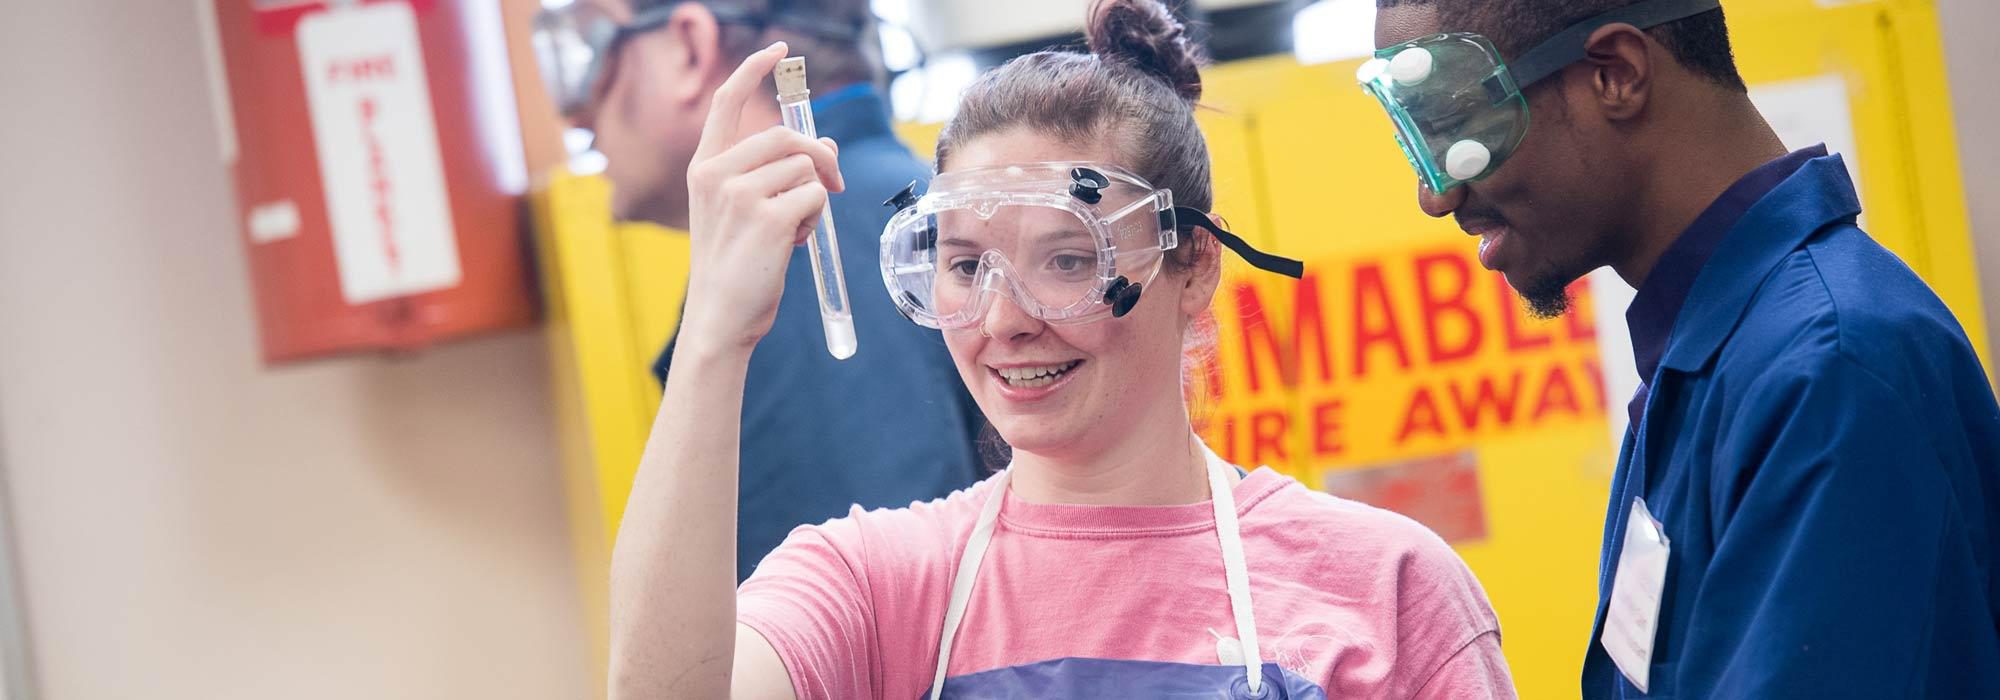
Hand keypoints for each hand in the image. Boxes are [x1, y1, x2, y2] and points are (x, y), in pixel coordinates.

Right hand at [679, 42, 845, 353]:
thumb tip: (827, 146)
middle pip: (788, 136)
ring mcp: (739, 194)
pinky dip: (815, 219)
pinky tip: (793, 243)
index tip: (780, 52)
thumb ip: (777, 173)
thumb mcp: (747, 210)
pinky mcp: (768, 217)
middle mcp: (716, 174)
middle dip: (821, 157)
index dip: (753, 69)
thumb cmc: (736, 265)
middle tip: (833, 184)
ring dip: (814, 197)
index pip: (727, 102)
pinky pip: (816, 196)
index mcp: (704, 167)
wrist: (721, 318)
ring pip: (807, 169)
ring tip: (791, 229)